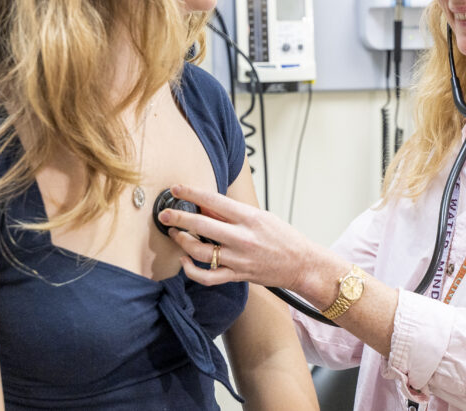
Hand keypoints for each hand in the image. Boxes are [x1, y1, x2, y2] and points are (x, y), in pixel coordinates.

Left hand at [159, 185, 314, 291]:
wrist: (301, 263)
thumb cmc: (283, 237)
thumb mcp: (261, 217)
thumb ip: (232, 213)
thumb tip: (205, 206)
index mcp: (250, 218)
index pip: (214, 201)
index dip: (192, 193)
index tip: (177, 189)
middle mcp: (243, 238)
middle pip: (202, 226)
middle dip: (178, 218)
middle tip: (164, 214)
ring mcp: (238, 259)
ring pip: (200, 252)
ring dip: (182, 242)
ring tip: (175, 234)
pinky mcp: (237, 275)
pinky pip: (207, 277)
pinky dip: (191, 270)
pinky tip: (185, 261)